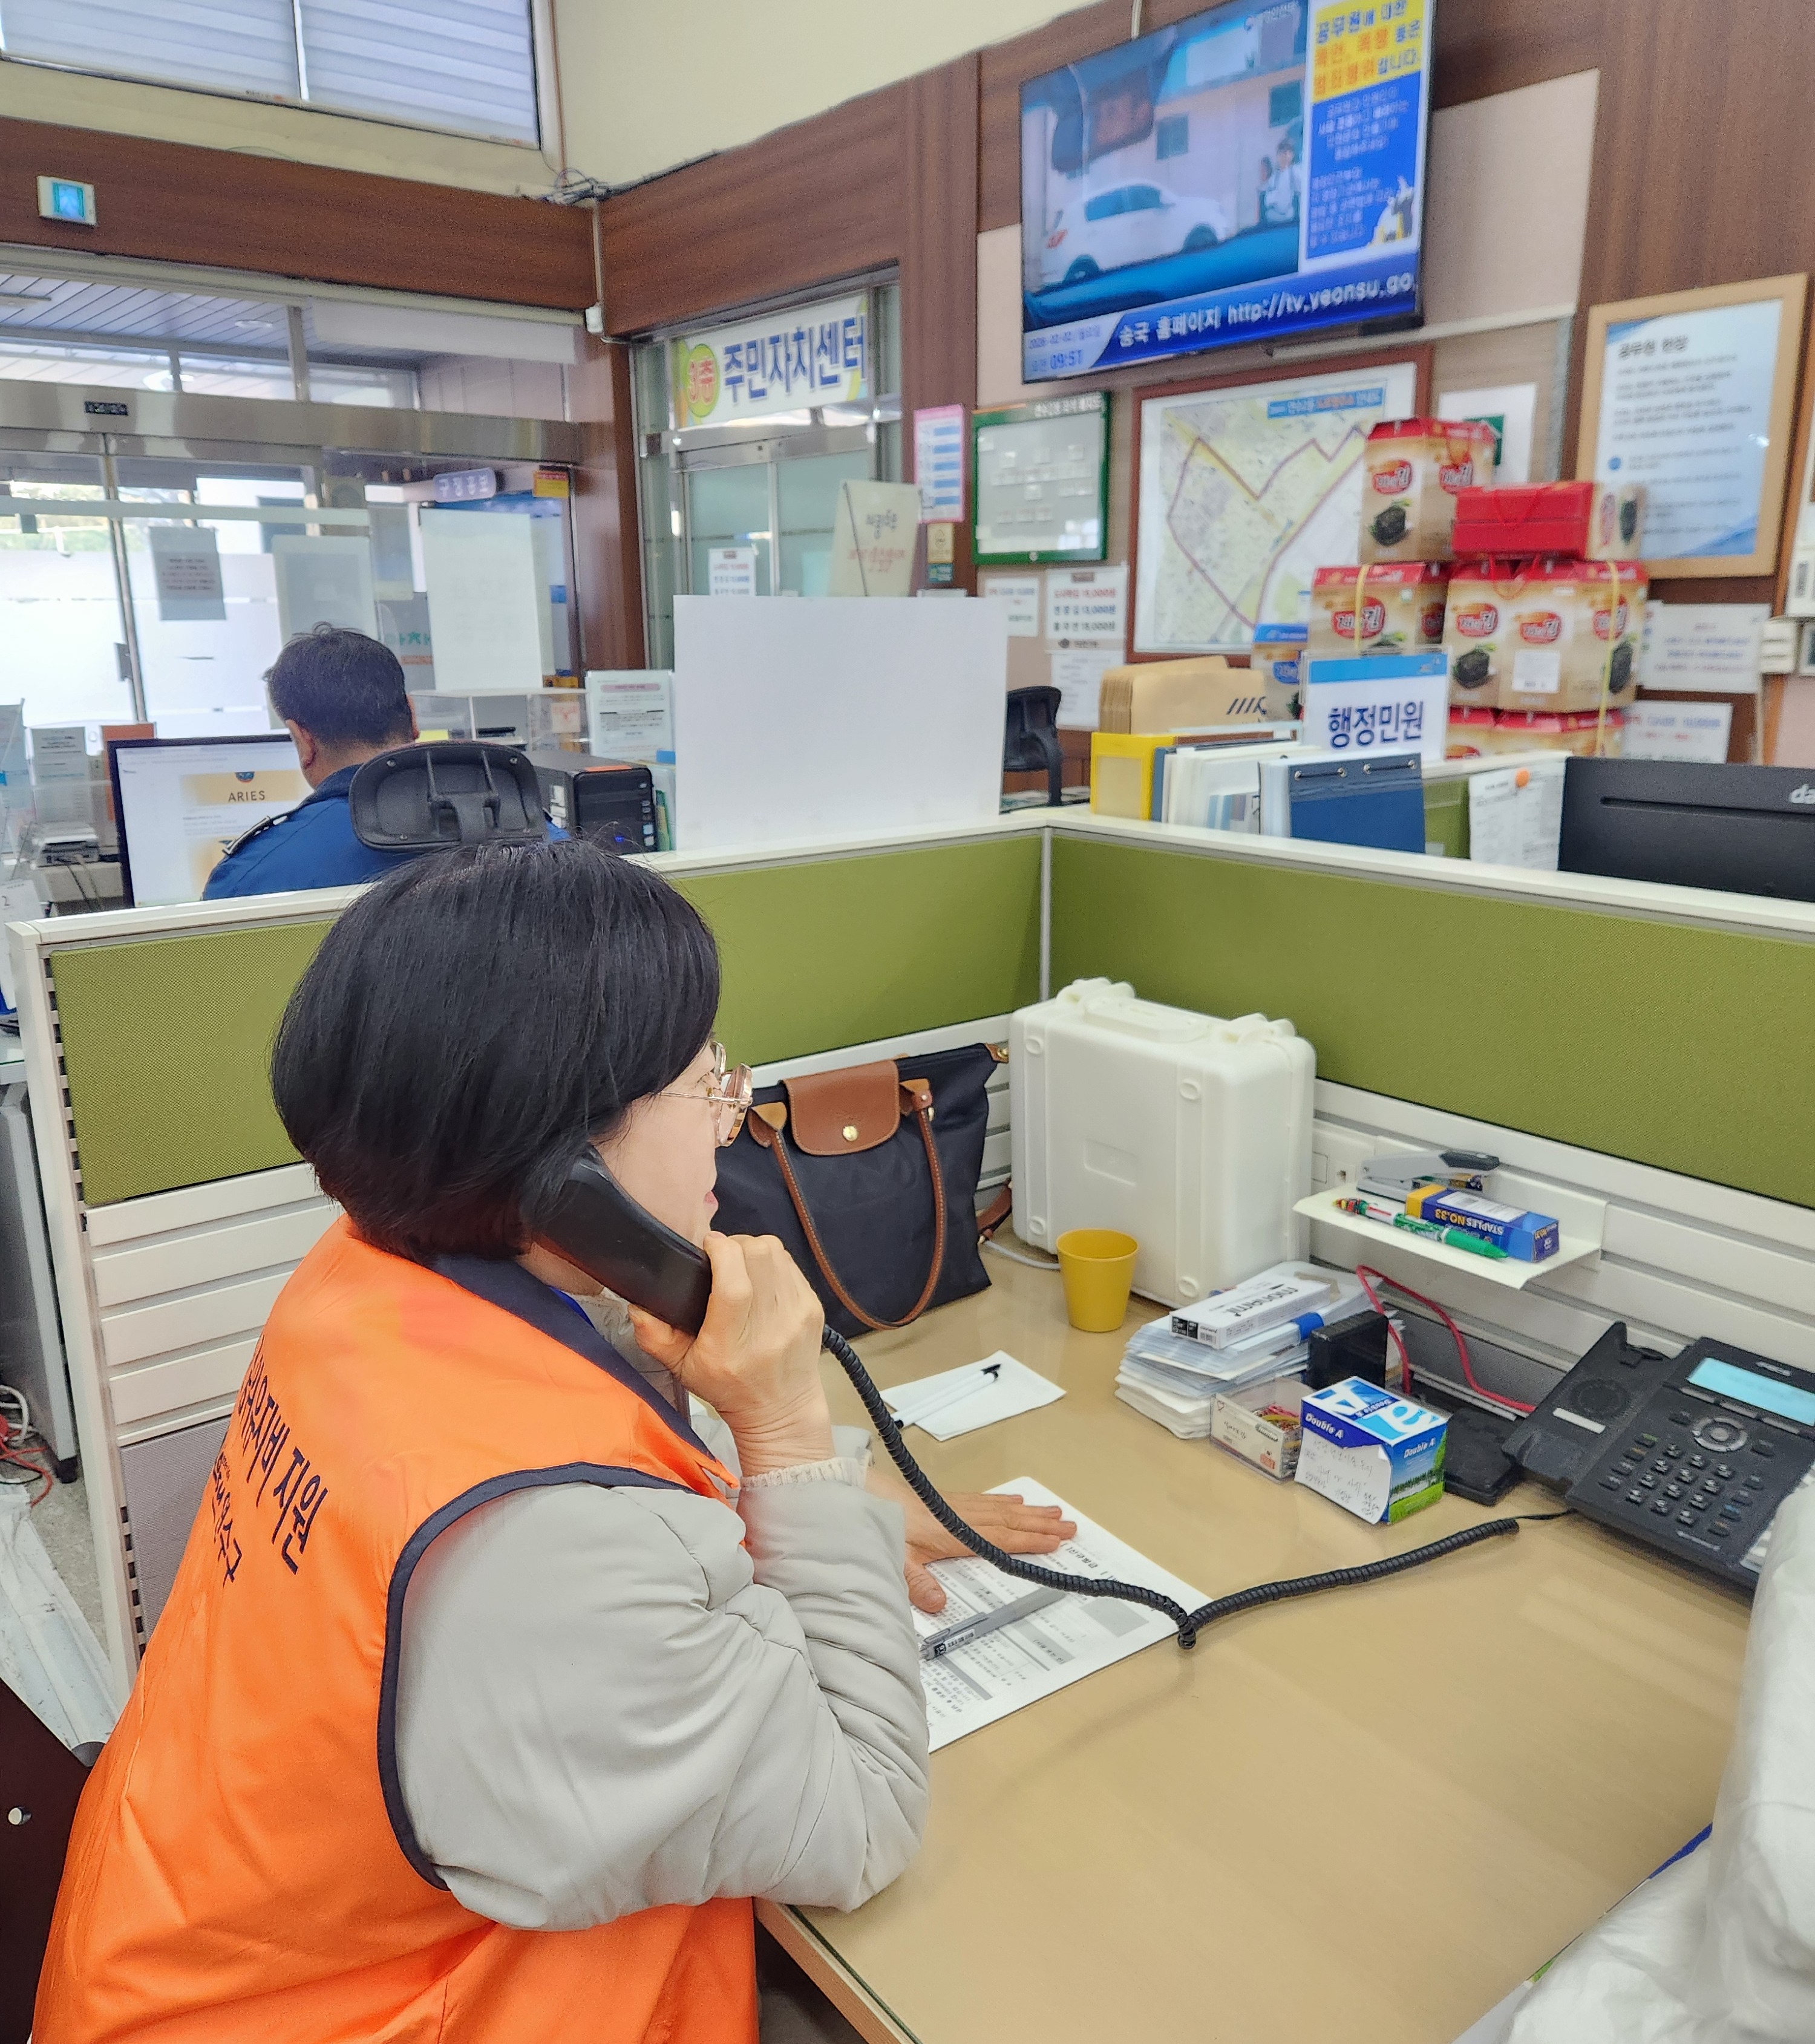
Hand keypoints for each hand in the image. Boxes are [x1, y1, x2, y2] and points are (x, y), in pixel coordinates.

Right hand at [630, 1233, 831, 1475]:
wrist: (781, 1410)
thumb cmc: (728, 1388)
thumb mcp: (683, 1369)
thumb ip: (655, 1337)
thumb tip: (636, 1305)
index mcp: (732, 1343)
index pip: (734, 1284)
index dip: (721, 1252)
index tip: (707, 1244)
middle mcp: (769, 1327)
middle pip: (758, 1257)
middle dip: (736, 1245)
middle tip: (722, 1256)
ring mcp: (797, 1315)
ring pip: (777, 1254)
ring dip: (755, 1249)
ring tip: (741, 1263)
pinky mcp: (813, 1308)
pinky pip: (792, 1264)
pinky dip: (774, 1262)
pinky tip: (762, 1276)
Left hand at [866, 1467, 1076, 1612]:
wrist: (852, 1491)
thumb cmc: (873, 1524)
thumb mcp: (893, 1559)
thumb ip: (916, 1583)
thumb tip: (940, 1604)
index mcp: (950, 1534)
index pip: (998, 1539)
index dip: (1028, 1541)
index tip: (1055, 1541)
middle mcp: (956, 1517)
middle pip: (1006, 1520)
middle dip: (1039, 1525)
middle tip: (1069, 1526)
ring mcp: (951, 1506)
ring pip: (999, 1507)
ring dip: (1028, 1511)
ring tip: (1053, 1512)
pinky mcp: (943, 1500)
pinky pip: (982, 1499)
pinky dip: (1002, 1501)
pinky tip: (1014, 1500)